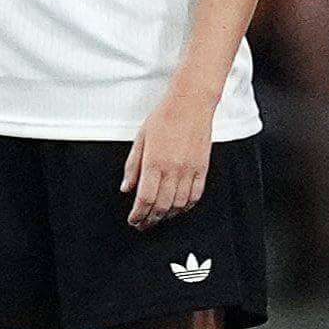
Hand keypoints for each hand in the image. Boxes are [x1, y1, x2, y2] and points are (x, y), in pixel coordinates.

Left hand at [121, 88, 215, 230]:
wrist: (191, 104)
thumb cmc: (164, 117)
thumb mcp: (140, 139)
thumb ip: (132, 167)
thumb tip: (126, 188)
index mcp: (154, 162)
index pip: (144, 199)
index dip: (138, 214)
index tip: (133, 220)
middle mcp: (173, 169)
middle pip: (161, 206)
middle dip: (150, 220)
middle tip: (143, 224)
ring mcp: (189, 170)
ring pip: (179, 205)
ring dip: (167, 216)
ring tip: (158, 218)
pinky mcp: (202, 168)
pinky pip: (195, 195)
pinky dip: (186, 207)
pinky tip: (178, 209)